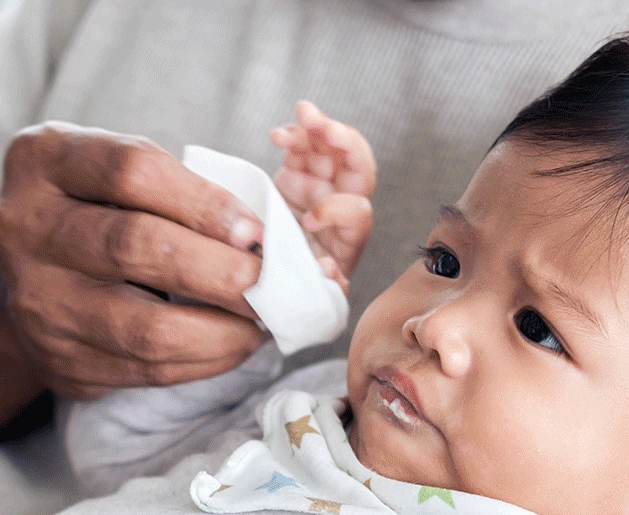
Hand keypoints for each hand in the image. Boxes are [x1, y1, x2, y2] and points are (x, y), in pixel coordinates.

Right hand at [0, 123, 269, 399]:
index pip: (132, 171)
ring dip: (220, 330)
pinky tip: (232, 345)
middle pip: (134, 246)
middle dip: (220, 270)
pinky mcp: (56, 358)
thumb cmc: (100, 209)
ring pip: (143, 326)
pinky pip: (144, 370)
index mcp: (42, 160)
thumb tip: (262, 239)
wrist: (34, 274)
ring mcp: (34, 299)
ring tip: (260, 321)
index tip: (256, 230)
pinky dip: (203, 361)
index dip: (204, 201)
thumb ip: (178, 189)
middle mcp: (23, 228)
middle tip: (270, 282)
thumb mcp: (119, 174)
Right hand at [269, 100, 375, 294]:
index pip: (357, 212)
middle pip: (357, 166)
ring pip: (332, 146)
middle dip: (345, 143)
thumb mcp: (307, 288)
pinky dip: (295, 134)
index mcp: (347, 236)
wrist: (271, 269)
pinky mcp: (300, 172)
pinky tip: (277, 136)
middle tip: (325, 128)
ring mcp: (322, 184)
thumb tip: (329, 273)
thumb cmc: (295, 283)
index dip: (335, 210)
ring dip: (320, 126)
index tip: (309, 221)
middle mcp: (340, 204)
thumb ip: (321, 284)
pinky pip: (306, 144)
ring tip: (303, 112)